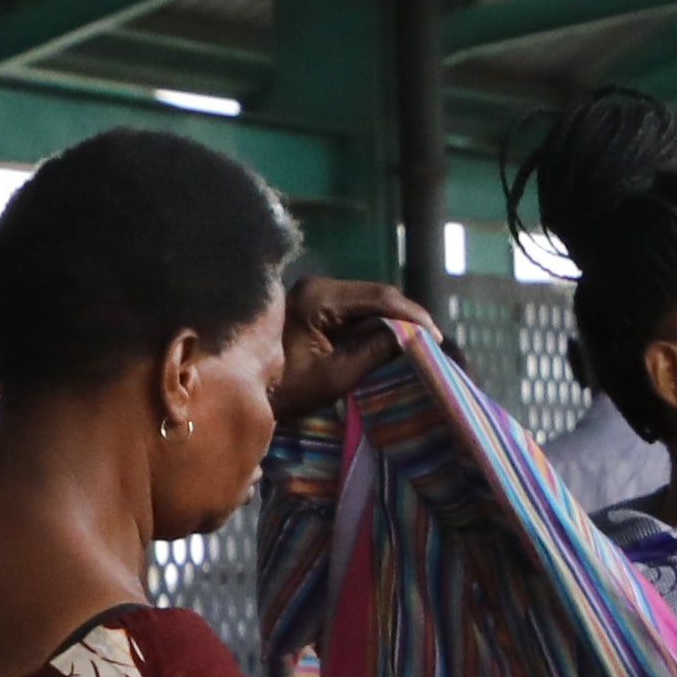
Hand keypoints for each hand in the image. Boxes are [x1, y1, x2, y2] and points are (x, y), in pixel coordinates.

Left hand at [266, 273, 433, 425]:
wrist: (239, 391)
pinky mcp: (314, 305)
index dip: (413, 316)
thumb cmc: (285, 389)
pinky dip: (376, 323)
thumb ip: (376, 352)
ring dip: (393, 320)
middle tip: (432, 341)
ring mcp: (314, 293)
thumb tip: (414, 338)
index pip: (379, 297)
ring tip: (419, 341)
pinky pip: (354, 309)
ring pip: (368, 300)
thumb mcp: (336, 376)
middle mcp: (318, 285)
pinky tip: (393, 339)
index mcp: (319, 297)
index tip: (436, 338)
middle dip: (406, 317)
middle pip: (376, 294)